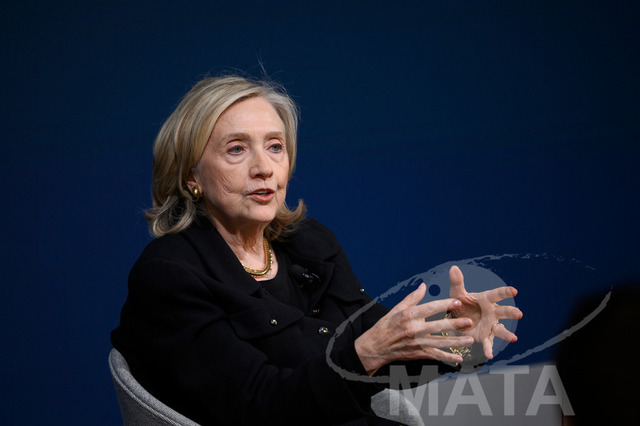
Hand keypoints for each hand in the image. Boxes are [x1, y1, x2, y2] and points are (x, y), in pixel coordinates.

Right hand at [355, 283, 474, 375]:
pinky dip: (447, 358)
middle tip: (469, 322)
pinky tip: (459, 358)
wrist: (376, 346)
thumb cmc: (385, 325)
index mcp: (408, 315)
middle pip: (437, 327)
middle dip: (454, 324)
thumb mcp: (396, 308)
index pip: (429, 308)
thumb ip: (412, 298)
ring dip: (456, 342)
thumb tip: (423, 286)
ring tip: (470, 340)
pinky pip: (435, 356)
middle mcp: (413, 329)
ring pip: (440, 343)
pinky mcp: (417, 353)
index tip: (457, 301)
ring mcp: (416, 343)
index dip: (444, 305)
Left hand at [448, 265, 522, 358]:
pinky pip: (488, 343)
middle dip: (511, 312)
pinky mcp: (485, 336)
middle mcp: (492, 312)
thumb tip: (453, 268)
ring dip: (506, 333)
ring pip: (500, 329)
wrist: (457, 318)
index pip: (496, 294)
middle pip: (503, 312)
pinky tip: (490, 355)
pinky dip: (489, 349)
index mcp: (486, 300)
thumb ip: (457, 282)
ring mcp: (490, 325)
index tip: (514, 290)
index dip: (505, 292)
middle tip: (519, 314)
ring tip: (513, 338)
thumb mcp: (457, 293)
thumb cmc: (461, 303)